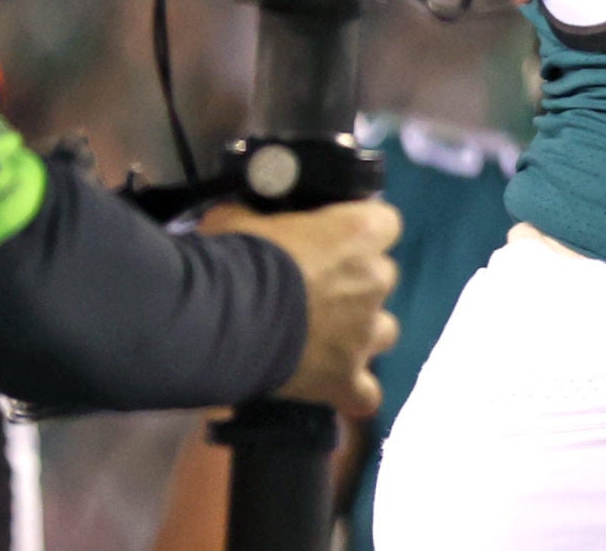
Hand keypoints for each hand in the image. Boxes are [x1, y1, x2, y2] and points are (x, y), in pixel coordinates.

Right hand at [202, 200, 400, 416]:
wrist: (221, 322)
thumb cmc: (235, 260)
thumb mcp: (239, 219)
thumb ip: (255, 214)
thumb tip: (241, 212)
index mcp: (359, 233)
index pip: (384, 223)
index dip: (358, 233)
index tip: (332, 241)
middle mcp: (374, 279)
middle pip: (381, 278)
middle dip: (354, 284)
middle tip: (313, 292)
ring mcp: (365, 332)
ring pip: (384, 331)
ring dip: (360, 334)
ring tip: (322, 339)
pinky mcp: (345, 378)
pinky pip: (365, 394)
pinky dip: (352, 393)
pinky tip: (333, 391)